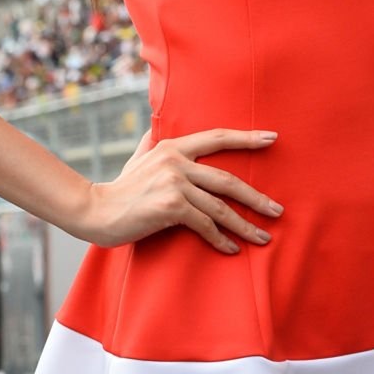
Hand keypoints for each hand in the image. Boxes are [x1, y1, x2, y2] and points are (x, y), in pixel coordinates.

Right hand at [78, 127, 281, 254]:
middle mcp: (178, 162)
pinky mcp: (171, 207)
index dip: (247, 137)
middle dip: (256, 198)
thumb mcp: (139, 157)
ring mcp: (175, 184)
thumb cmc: (121, 187)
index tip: (273, 139)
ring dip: (245, 225)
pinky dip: (221, 239)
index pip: (218, 137)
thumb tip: (157, 124)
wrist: (96, 211)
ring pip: (220, 207)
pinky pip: (205, 225)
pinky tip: (232, 249)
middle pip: (228, 179)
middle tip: (277, 210)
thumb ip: (152, 141)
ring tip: (263, 237)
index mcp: (174, 147)